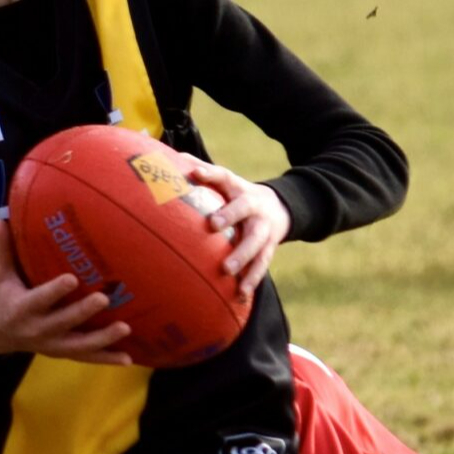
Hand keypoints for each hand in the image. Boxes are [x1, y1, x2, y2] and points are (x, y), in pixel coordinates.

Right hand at [0, 221, 132, 363]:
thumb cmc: (1, 297)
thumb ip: (3, 249)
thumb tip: (0, 219)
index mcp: (23, 308)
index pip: (40, 299)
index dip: (55, 291)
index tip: (72, 278)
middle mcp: (38, 329)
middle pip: (64, 322)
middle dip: (83, 312)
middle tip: (104, 298)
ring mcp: (52, 345)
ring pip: (79, 345)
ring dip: (103, 339)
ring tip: (125, 328)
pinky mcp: (62, 353)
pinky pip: (86, 358)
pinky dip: (106, 359)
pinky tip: (128, 359)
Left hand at [183, 161, 290, 297]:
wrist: (280, 209)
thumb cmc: (238, 196)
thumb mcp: (226, 183)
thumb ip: (203, 174)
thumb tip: (174, 158)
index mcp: (239, 188)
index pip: (224, 176)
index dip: (209, 173)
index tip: (194, 173)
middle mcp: (254, 206)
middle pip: (244, 209)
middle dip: (230, 215)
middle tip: (212, 225)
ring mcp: (264, 229)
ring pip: (256, 242)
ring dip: (243, 256)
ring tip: (227, 271)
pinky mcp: (269, 249)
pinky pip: (261, 265)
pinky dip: (251, 280)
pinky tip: (239, 295)